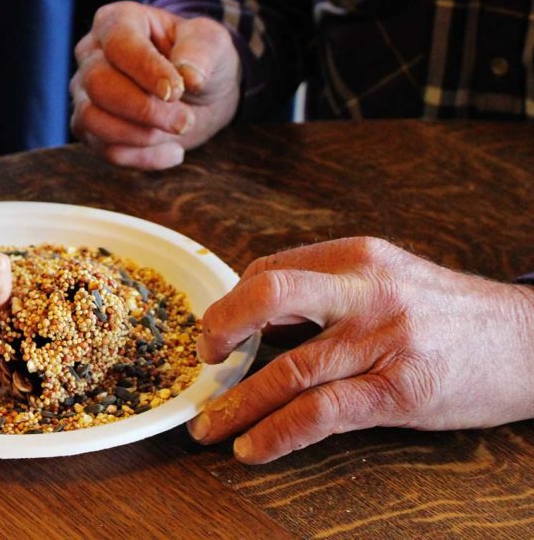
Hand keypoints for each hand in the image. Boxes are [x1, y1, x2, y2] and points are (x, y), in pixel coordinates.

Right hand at [70, 2, 241, 169]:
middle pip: (97, 84)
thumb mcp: (213, 44)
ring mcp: (84, 94)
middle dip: (144, 109)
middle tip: (184, 119)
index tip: (177, 91)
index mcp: (117, 22)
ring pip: (92, 120)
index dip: (145, 70)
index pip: (118, 44)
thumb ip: (201, 52)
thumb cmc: (200, 59)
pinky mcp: (89, 128)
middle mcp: (91, 55)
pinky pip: (105, 150)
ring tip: (178, 131)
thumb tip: (187, 76)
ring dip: (141, 136)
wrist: (199, 93)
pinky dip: (143, 158)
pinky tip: (173, 151)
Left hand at [189, 237, 533, 463]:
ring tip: (209, 427)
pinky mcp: (402, 391)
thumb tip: (257, 321)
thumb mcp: (388, 277)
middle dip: (220, 330)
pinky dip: (277, 434)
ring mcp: (385, 340)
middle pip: (269, 297)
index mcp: (356, 256)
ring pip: (288, 370)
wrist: (532, 342)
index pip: (269, 271)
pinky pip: (322, 414)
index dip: (232, 306)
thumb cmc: (450, 313)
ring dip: (237, 405)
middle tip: (203, 363)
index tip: (218, 337)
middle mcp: (366, 291)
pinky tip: (254, 448)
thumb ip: (327, 289)